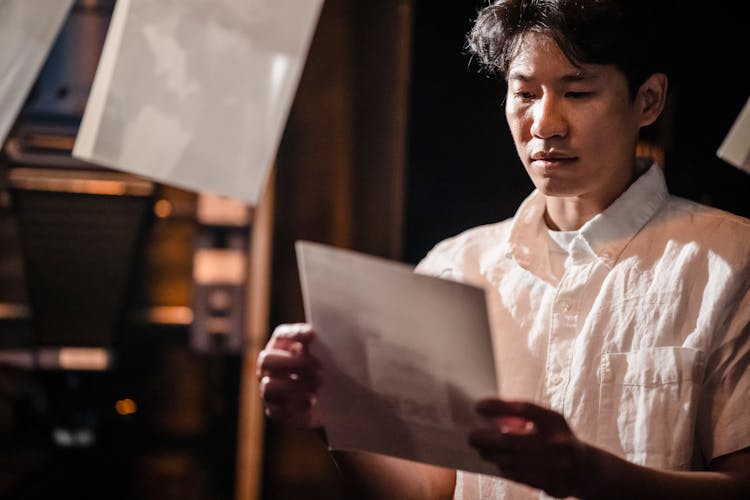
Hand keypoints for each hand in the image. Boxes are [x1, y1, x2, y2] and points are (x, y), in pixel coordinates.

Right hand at [256, 323, 322, 427]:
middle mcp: (269, 368)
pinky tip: (312, 401)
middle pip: (266, 360)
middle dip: (293, 362)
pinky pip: (279, 411)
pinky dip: (296, 405)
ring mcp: (268, 391)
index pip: (280, 335)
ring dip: (295, 385)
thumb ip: (321, 345)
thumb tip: (325, 336)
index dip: (294, 334)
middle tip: (318, 364)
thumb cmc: (323, 371)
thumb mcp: (323, 355)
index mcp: (280, 347)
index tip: (312, 334)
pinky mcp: (276, 412)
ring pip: (269, 388)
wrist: (327, 403)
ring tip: (319, 383)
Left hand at [468, 399, 590, 497]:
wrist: (587, 469)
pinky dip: (506, 470)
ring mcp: (557, 467)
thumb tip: (490, 414)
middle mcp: (558, 443)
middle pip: (512, 440)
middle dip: (487, 438)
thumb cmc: (557, 439)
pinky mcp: (552, 485)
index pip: (524, 409)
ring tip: (483, 451)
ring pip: (512, 462)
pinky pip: (520, 477)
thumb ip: (523, 418)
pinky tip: (499, 464)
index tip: (478, 406)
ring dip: (493, 456)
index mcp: (556, 421)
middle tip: (471, 437)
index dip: (499, 406)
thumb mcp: (548, 422)